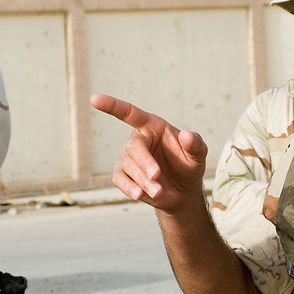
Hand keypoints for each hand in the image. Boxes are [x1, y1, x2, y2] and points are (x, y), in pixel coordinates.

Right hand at [90, 94, 207, 213]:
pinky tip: (139, 194)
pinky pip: (119, 179)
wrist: (182, 191)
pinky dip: (129, 187)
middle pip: (132, 147)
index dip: (112, 106)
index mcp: (152, 126)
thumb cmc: (188, 165)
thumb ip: (195, 144)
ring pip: (127, 166)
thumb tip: (187, 135)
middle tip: (157, 176)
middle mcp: (137, 139)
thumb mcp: (198, 155)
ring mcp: (127, 158)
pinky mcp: (123, 175)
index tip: (94, 99)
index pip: (130, 113)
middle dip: (144, 162)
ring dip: (142, 180)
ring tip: (158, 191)